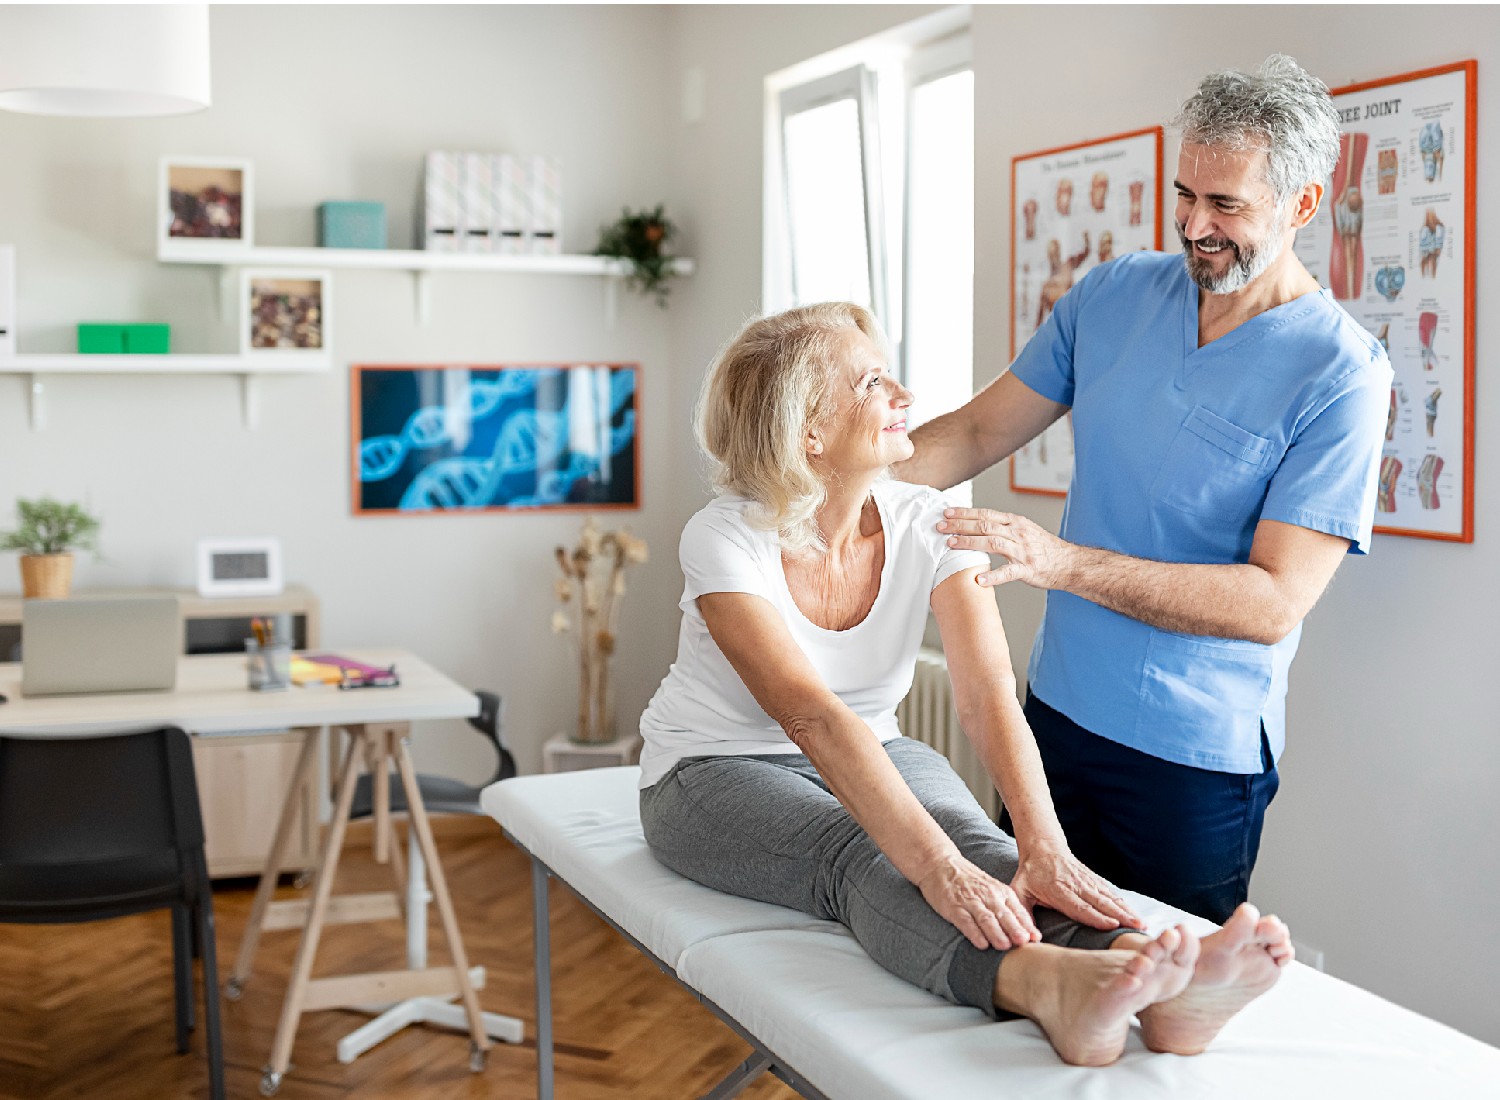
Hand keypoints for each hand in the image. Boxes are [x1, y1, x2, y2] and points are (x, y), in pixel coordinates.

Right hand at [916, 853, 1039, 949]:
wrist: (940, 864)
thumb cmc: (969, 880)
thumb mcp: (992, 888)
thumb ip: (1007, 907)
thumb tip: (1027, 931)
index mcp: (1000, 891)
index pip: (1017, 910)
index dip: (1026, 925)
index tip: (1036, 939)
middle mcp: (987, 895)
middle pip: (1004, 915)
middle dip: (1015, 929)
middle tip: (1024, 943)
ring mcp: (970, 901)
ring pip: (986, 918)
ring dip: (996, 933)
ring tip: (1005, 946)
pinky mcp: (954, 907)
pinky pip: (966, 922)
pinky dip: (974, 933)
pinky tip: (981, 944)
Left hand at [938, 507, 1077, 589]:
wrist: (1069, 563)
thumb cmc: (1044, 548)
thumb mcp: (1023, 531)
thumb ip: (1002, 528)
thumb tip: (977, 525)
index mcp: (1015, 522)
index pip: (986, 514)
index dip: (965, 513)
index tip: (947, 513)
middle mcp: (1018, 533)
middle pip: (985, 525)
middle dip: (960, 525)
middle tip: (941, 527)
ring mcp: (1023, 551)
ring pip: (993, 543)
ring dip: (970, 543)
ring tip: (951, 544)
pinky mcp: (1027, 569)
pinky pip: (1008, 573)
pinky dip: (993, 577)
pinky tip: (979, 579)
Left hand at [1008, 844, 1144, 932]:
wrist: (1043, 847)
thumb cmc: (1030, 874)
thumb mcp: (1018, 891)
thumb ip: (1022, 914)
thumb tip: (1029, 938)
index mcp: (1058, 890)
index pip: (1079, 905)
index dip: (1096, 916)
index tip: (1112, 925)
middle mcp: (1076, 885)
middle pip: (1100, 902)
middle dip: (1120, 915)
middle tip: (1137, 927)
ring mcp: (1087, 881)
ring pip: (1109, 897)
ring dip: (1127, 911)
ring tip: (1142, 924)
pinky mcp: (1094, 880)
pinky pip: (1111, 893)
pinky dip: (1124, 904)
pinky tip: (1135, 915)